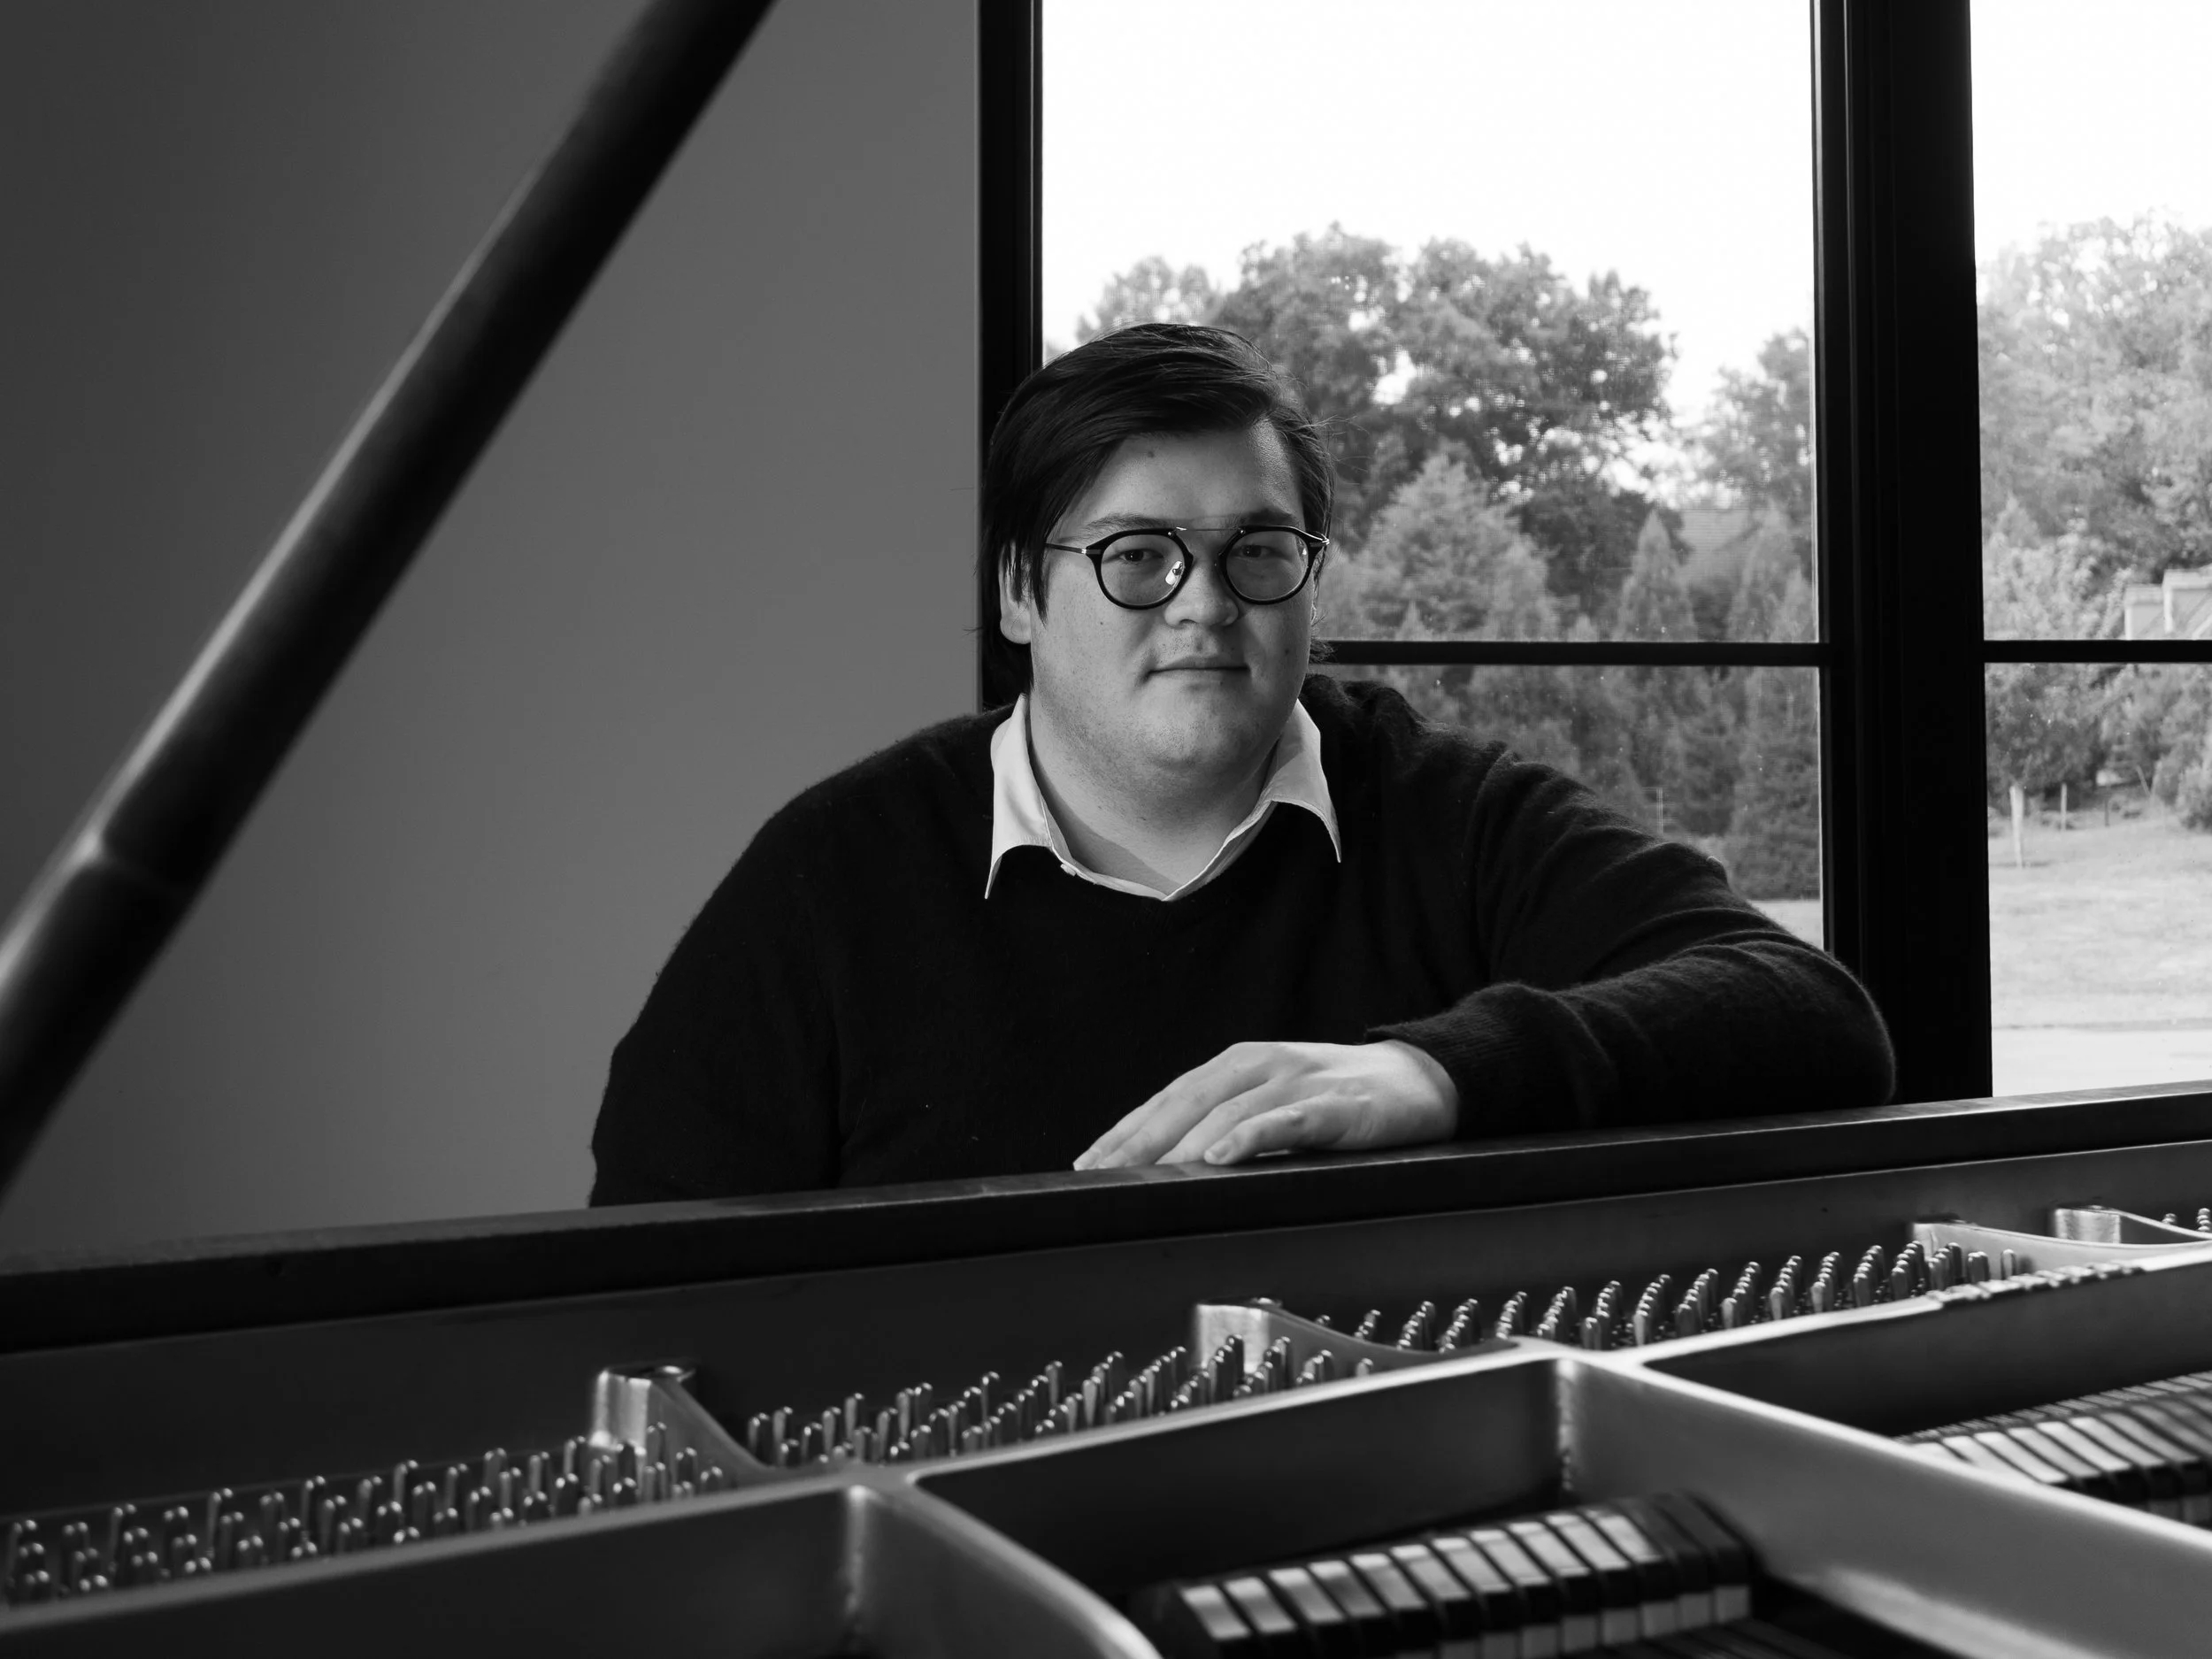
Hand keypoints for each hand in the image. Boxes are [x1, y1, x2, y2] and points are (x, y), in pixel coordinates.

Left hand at [1073, 1040, 1460, 1169]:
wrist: (1421, 1080)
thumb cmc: (1340, 1099)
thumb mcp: (1274, 1103)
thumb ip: (1227, 1124)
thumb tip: (1170, 1166)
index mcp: (1238, 1065)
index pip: (1169, 1097)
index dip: (1126, 1129)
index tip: (1088, 1163)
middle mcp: (1260, 1065)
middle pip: (1186, 1102)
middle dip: (1139, 1140)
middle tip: (1102, 1175)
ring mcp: (1298, 1082)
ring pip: (1228, 1112)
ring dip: (1183, 1145)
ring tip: (1145, 1174)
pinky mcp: (1336, 1105)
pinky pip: (1286, 1120)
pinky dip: (1250, 1136)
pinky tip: (1223, 1157)